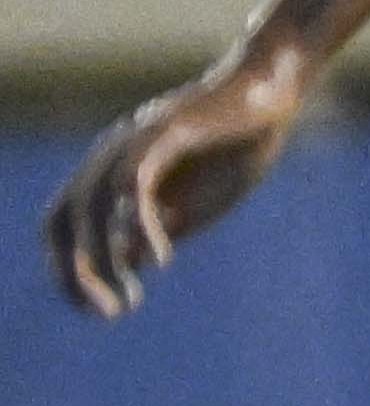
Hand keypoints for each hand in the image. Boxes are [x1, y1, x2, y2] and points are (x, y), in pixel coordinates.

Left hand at [42, 54, 310, 318]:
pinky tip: (162, 258)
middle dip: (73, 273)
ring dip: (101, 258)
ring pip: (92, 207)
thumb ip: (155, 227)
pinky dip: (141, 225)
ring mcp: (130, 142)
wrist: (271, 91)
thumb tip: (121, 261)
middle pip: (63, 220)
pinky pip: (133, 185)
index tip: (100, 309)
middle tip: (107, 314)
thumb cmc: (236, 146)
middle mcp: (107, 155)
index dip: (69, 270)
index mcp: (109, 171)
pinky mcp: (162, 133)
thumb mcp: (193, 202)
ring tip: (127, 299)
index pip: (63, 226)